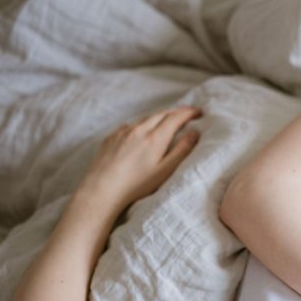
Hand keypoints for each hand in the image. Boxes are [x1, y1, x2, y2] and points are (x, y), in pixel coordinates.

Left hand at [78, 106, 201, 209]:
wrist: (101, 189)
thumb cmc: (136, 184)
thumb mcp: (165, 170)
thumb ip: (182, 150)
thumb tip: (195, 132)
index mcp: (155, 138)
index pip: (175, 118)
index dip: (189, 113)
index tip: (199, 112)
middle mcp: (139, 129)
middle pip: (161, 114)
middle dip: (176, 112)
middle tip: (187, 113)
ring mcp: (123, 132)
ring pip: (145, 118)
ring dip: (160, 116)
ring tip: (168, 120)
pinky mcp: (111, 137)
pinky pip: (131, 124)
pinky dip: (142, 123)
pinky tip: (143, 131)